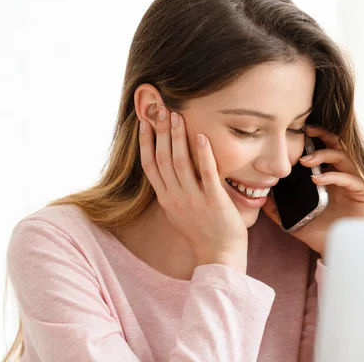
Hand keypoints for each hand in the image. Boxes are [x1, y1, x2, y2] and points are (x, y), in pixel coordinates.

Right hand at [139, 106, 247, 272]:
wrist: (219, 255)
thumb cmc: (202, 231)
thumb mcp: (179, 211)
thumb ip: (173, 190)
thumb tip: (169, 170)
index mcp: (165, 198)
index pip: (149, 165)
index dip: (145, 142)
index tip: (144, 122)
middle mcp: (175, 197)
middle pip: (162, 158)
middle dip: (160, 132)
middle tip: (161, 109)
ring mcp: (193, 199)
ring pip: (179, 163)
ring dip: (177, 137)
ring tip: (178, 116)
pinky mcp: (213, 201)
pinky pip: (206, 174)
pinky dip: (202, 155)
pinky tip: (201, 137)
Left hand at [262, 125, 363, 257]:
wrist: (337, 251)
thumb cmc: (319, 232)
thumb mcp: (293, 217)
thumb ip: (277, 206)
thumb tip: (258, 197)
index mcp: (326, 177)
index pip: (322, 150)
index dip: (312, 139)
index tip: (295, 131)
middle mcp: (341, 176)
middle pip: (335, 146)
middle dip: (321, 136)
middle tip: (305, 132)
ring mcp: (352, 184)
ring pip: (343, 158)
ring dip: (324, 156)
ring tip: (305, 161)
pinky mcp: (363, 195)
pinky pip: (350, 179)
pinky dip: (333, 176)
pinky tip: (318, 179)